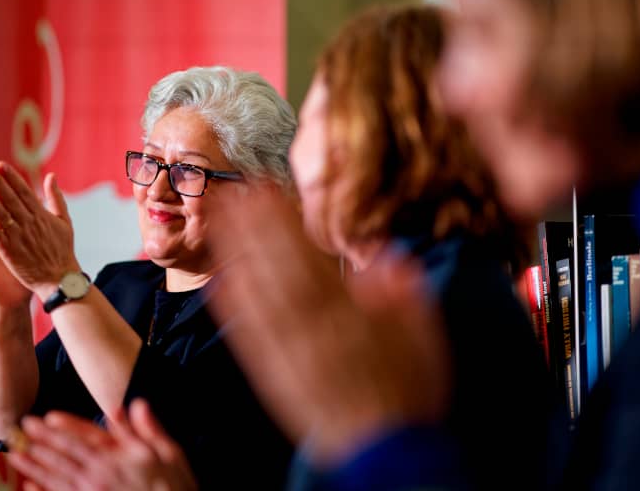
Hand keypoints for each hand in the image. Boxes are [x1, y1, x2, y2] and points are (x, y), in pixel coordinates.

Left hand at [0, 162, 79, 299]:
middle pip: (10, 199)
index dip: (11, 178)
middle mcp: (29, 223)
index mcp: (42, 215)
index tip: (0, 165)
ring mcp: (18, 237)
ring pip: (0, 213)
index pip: (24, 191)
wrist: (60, 278)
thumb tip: (51, 176)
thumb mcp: (64, 221)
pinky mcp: (9, 251)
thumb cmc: (63, 250)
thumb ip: (56, 198)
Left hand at [8, 400, 197, 490]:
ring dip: (35, 465)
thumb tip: (135, 404)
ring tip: (15, 454)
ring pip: (57, 476)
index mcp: (120, 457)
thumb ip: (149, 429)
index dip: (67, 426)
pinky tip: (28, 486)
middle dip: (43, 439)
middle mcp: (102, 474)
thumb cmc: (175, 485)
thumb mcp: (170, 452)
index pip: (88, 437)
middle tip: (22, 427)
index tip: (47, 417)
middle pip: (67, 453)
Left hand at [206, 188, 450, 465]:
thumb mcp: (423, 334)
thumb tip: (386, 257)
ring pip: (253, 294)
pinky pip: (247, 334)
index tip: (265, 190)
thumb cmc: (407, 388)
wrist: (382, 450)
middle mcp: (308, 327)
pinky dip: (231, 306)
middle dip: (250, 227)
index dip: (281, 221)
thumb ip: (403, 293)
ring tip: (216, 221)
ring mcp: (285, 350)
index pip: (306, 257)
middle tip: (229, 190)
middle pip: (272, 268)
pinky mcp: (272, 372)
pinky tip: (215, 282)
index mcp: (345, 314)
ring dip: (232, 255)